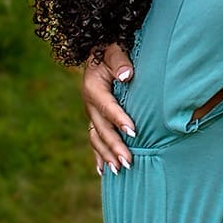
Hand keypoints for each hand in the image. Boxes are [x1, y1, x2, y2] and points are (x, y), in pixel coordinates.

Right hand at [83, 43, 135, 173]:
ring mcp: (91, 113)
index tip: (133, 131)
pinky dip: (99, 156)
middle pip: (102, 128)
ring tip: (120, 171)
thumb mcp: (115, 50)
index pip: (107, 106)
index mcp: (93, 87)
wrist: (99, 51)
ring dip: (107, 155)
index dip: (119, 119)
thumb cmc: (111, 50)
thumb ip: (120, 61)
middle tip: (128, 161)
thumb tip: (127, 75)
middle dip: (115, 146)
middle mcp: (89, 103)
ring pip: (97, 138)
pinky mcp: (94, 119)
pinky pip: (95, 139)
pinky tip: (104, 172)